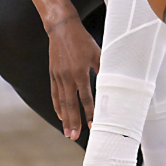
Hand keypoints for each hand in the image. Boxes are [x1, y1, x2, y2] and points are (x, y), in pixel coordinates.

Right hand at [47, 17, 100, 140]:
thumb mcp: (97, 52)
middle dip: (73, 121)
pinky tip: (60, 115)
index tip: (93, 125)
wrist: (61, 28)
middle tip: (74, 137)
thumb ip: (104, 68)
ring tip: (67, 132)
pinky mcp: (53, 74)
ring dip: (65, 118)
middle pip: (71, 104)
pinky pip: (54, 94)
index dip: (90, 112)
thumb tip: (113, 83)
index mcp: (80, 72)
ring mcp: (58, 76)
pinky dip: (57, 106)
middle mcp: (67, 77)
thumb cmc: (82, 40)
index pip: (86, 97)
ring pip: (61, 102)